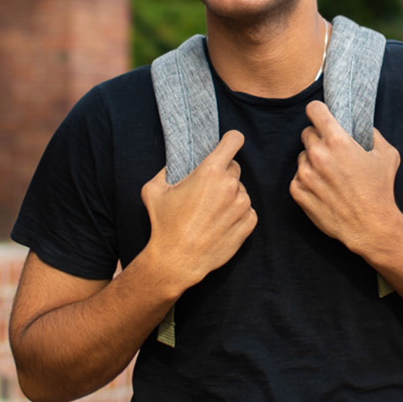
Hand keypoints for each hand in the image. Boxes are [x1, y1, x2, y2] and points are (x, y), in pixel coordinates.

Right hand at [139, 130, 255, 296]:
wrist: (177, 261)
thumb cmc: (164, 225)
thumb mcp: (153, 191)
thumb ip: (165, 170)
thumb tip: (173, 163)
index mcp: (210, 172)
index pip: (233, 140)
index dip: (231, 140)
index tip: (228, 144)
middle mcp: (230, 185)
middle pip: (234, 168)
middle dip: (223, 175)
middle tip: (206, 191)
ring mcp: (242, 205)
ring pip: (240, 190)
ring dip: (230, 196)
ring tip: (210, 213)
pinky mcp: (249, 223)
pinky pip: (247, 210)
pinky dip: (237, 214)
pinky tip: (219, 224)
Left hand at [290, 101, 402, 257]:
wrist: (370, 226)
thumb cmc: (380, 190)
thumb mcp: (387, 155)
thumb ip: (373, 134)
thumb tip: (363, 127)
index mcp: (337, 140)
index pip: (314, 110)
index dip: (318, 111)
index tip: (321, 115)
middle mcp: (318, 154)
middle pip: (307, 133)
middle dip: (318, 139)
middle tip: (332, 152)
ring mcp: (305, 174)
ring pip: (302, 156)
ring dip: (312, 161)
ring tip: (331, 175)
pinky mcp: (298, 191)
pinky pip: (297, 177)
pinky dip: (308, 180)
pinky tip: (324, 189)